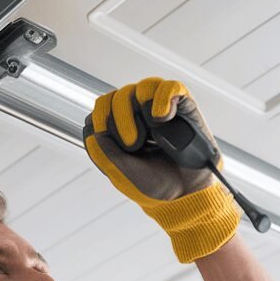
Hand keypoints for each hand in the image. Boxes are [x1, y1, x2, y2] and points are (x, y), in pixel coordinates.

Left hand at [82, 78, 241, 263]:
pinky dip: (163, 98)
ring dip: (139, 108)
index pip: (100, 108)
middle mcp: (136, 112)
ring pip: (142, 87)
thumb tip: (94, 130)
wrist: (185, 193)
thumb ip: (103, 153)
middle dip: (119, 120)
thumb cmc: (153, 182)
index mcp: (117, 126)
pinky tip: (162, 116)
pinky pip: (169, 87)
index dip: (102, 122)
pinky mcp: (182, 105)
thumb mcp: (121, 174)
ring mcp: (158, 107)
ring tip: (150, 132)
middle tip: (133, 145)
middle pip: (116, 96)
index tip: (116, 146)